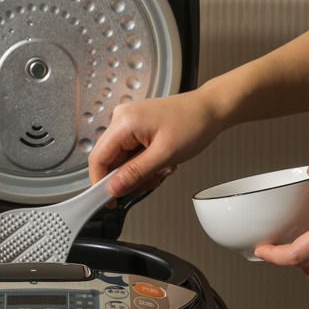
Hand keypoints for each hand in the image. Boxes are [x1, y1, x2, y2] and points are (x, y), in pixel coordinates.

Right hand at [88, 85, 227, 196]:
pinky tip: (160, 161)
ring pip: (121, 159)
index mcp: (124, 122)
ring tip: (160, 169)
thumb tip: (115, 187)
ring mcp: (128, 121)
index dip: (100, 182)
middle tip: (148, 183)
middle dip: (127, 177)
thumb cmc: (194, 122)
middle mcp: (122, 118)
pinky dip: (143, 162)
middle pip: (109, 160)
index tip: (107, 200)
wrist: (210, 109)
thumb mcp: (164, 154)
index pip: (98, 158)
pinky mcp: (136, 126)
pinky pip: (130, 152)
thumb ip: (136, 173)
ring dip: (138, 171)